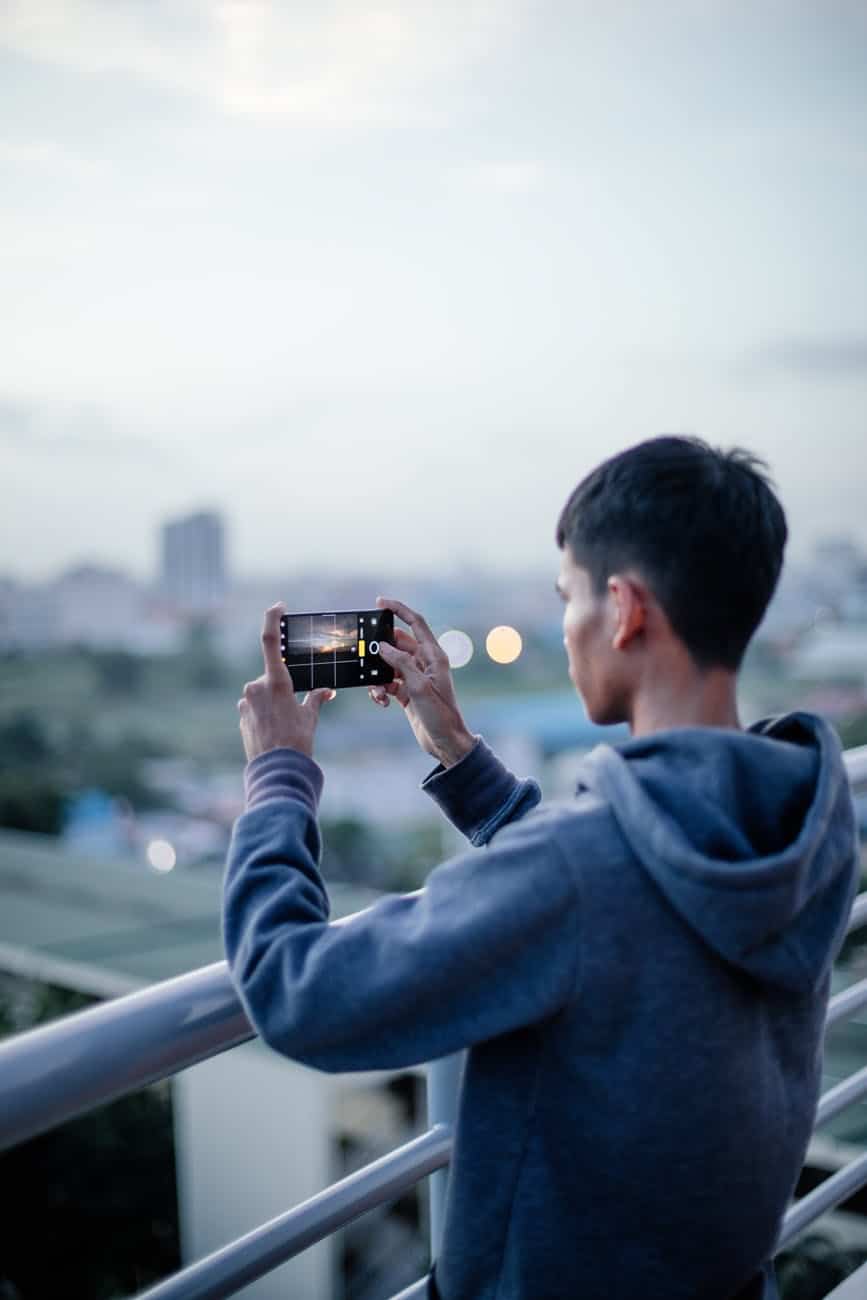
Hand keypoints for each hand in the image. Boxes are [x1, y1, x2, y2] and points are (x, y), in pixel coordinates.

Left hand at [237, 603, 334, 761]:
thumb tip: (326, 692)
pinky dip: (265, 714)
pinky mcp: (241, 716)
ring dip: (273, 703)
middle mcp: (256, 687)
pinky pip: (255, 708)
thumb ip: (315, 699)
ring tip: (285, 726)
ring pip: (262, 694)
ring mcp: (245, 702)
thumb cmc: (297, 741)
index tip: (278, 606)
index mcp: (275, 682)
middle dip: (282, 688)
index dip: (272, 619)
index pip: (270, 641)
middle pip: (271, 677)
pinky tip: (274, 731)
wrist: (276, 770)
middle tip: (294, 708)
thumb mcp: (310, 717)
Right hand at [368, 596, 474, 768]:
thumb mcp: (419, 687)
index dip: (399, 610)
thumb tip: (382, 647)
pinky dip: (380, 689)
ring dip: (378, 676)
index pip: (415, 623)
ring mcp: (414, 677)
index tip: (380, 602)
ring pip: (388, 665)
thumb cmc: (440, 715)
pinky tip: (381, 701)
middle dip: (380, 650)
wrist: (445, 743)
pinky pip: (387, 682)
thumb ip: (401, 663)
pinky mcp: (406, 691)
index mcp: (433, 656)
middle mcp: (424, 663)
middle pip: (396, 645)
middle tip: (364, 654)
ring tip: (377, 692)